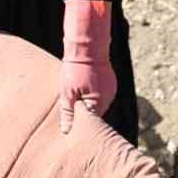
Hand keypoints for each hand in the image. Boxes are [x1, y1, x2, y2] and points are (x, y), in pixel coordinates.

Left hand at [60, 0, 116, 133]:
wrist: (86, 46)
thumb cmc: (73, 69)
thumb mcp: (66, 93)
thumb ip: (68, 113)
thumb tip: (66, 131)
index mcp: (98, 103)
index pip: (92, 122)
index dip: (82, 122)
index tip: (73, 121)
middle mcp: (109, 98)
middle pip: (96, 112)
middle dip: (85, 111)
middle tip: (72, 105)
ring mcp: (111, 89)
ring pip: (99, 102)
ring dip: (89, 100)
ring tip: (77, 92)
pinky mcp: (111, 82)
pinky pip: (102, 93)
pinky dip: (94, 92)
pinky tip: (84, 85)